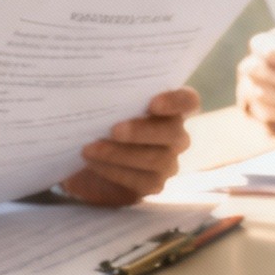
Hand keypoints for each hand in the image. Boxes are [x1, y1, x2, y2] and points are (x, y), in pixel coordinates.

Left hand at [60, 87, 200, 206]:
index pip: (188, 101)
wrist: (86, 154)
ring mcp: (169, 161)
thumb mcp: (102, 105)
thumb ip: (109, 96)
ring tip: (90, 149)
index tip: (153, 104)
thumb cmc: (98, 120)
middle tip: (113, 130)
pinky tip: (93, 164)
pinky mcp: (155, 183)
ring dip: (121, 154)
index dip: (176, 102)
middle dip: (142, 132)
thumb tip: (93, 91)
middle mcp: (176, 134)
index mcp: (170, 107)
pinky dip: (115, 171)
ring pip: (158, 160)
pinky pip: (143, 181)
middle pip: (173, 133)